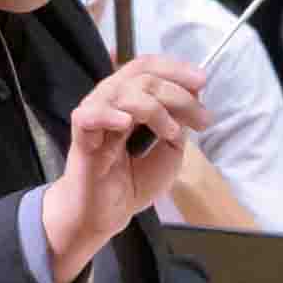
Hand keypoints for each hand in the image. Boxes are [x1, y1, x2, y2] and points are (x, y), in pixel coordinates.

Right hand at [43, 53, 207, 280]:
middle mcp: (109, 100)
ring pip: (124, 92)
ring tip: (172, 133)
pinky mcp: (81, 138)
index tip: (202, 81)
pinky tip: (126, 123)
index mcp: (127, 98)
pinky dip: (110, 115)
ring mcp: (94, 116)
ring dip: (156, 109)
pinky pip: (90, 116)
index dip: (175, 68)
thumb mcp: (170, 149)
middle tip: (201, 118)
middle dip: (178, 93)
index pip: (147, 67)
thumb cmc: (133, 181)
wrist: (108, 215)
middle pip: (142, 76)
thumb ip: (179, 121)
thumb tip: (193, 95)